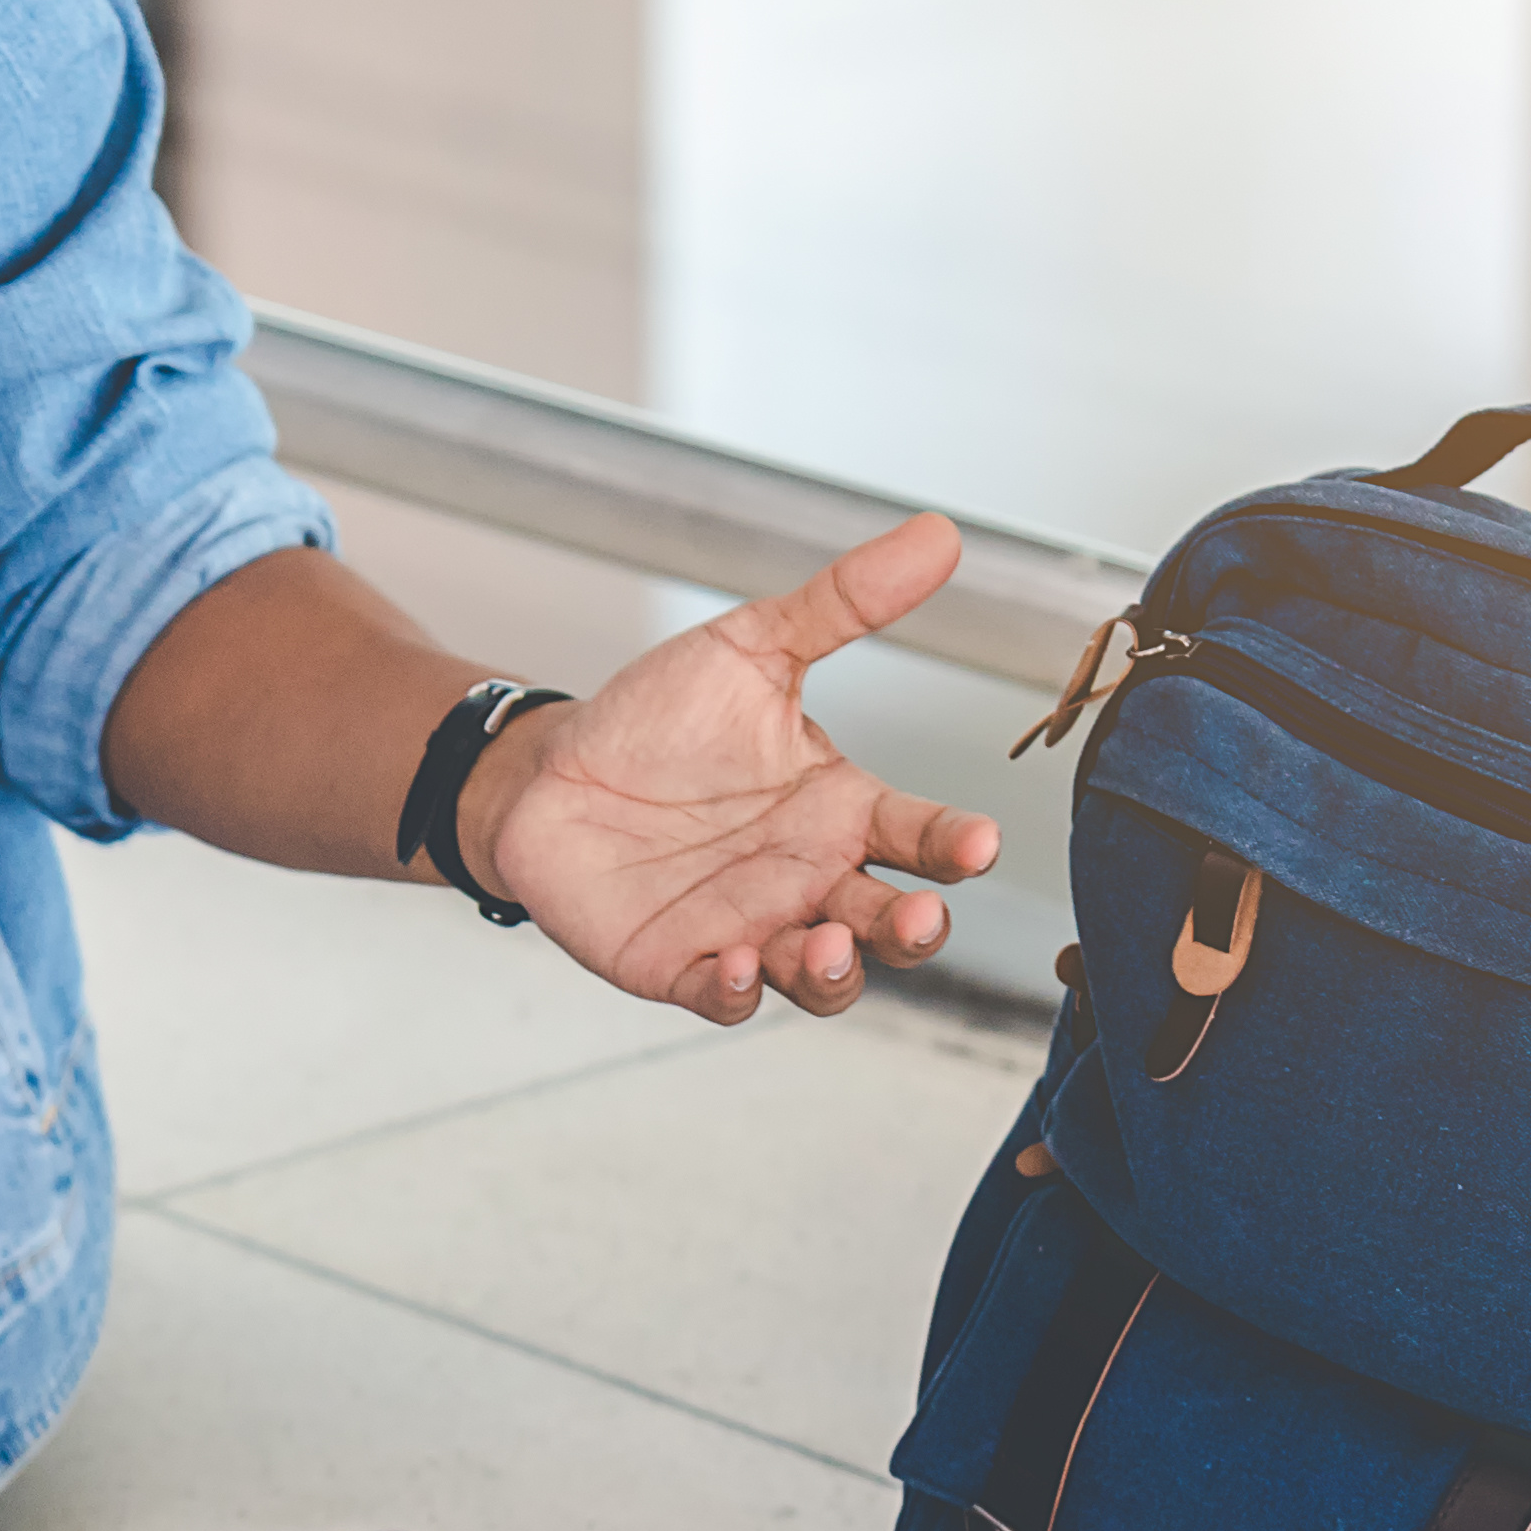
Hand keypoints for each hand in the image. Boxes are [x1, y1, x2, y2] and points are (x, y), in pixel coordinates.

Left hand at [465, 516, 1002, 1024]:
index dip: (954, 845)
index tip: (977, 841)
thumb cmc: (661, 719)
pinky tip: (741, 965)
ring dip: (839, 972)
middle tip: (922, 915)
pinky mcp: (684, 963)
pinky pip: (729, 995)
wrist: (553, 771)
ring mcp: (753, 927)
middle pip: (891, 922)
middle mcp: (809, 879)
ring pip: (825, 975)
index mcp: (840, 810)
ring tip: (832, 947)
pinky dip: (741, 990)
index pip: (921, 836)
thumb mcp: (752, 649)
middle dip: (916, 927)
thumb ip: (843, 603)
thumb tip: (937, 535)